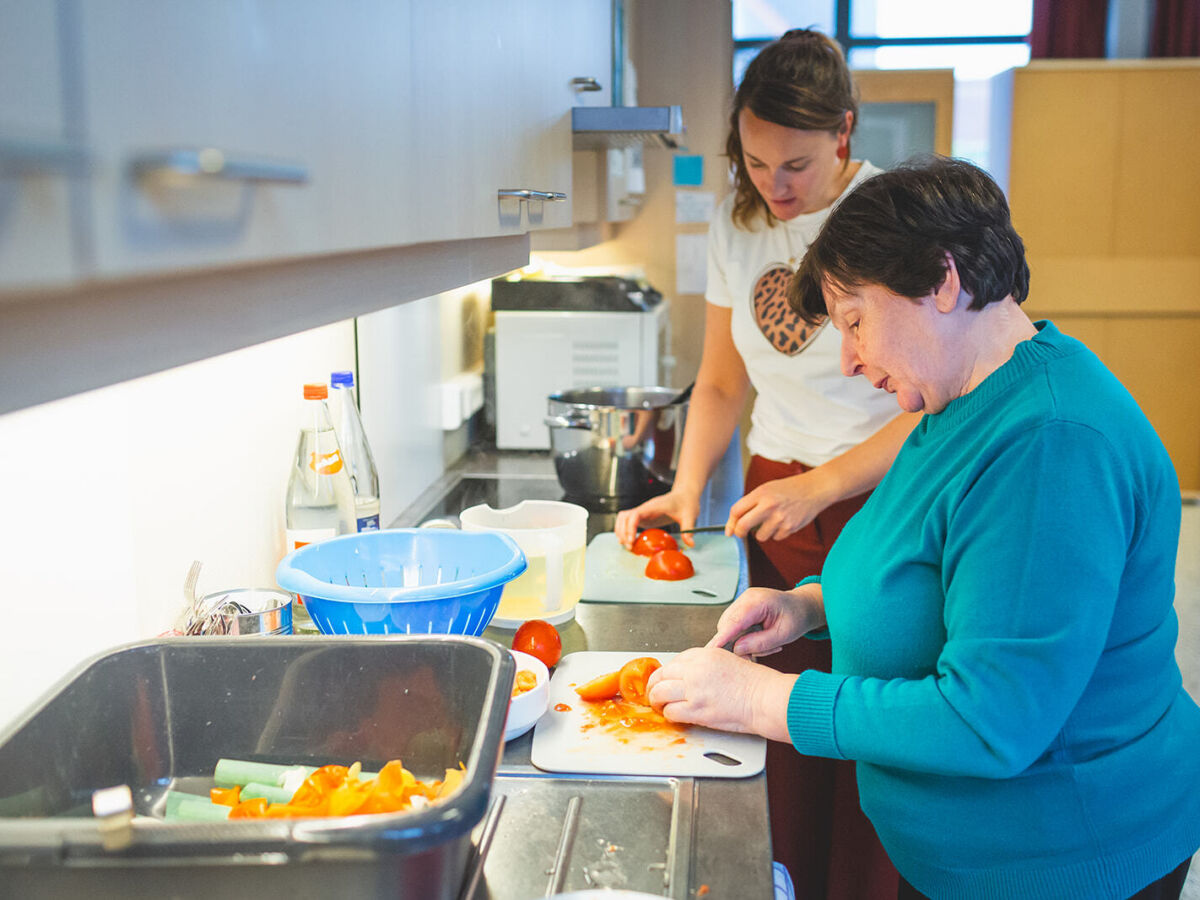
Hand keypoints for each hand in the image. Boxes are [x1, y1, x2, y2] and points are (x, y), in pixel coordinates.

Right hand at [614, 490, 700, 548]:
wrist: (685, 495)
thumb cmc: (687, 503)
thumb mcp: (690, 516)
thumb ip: (688, 530)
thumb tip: (690, 544)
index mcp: (654, 507)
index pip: (635, 514)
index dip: (630, 527)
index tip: (632, 540)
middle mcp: (645, 509)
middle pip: (624, 516)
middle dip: (623, 532)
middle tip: (630, 547)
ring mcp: (643, 513)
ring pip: (622, 518)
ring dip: (621, 531)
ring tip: (627, 545)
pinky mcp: (644, 517)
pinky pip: (628, 522)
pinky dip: (625, 531)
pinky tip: (631, 541)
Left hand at [646, 647, 797, 741]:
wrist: (765, 698)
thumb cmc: (755, 683)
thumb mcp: (728, 661)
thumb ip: (706, 666)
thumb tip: (690, 676)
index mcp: (704, 655)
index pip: (674, 661)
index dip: (666, 673)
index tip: (664, 680)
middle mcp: (695, 669)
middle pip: (661, 676)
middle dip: (654, 686)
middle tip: (654, 693)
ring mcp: (694, 690)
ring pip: (660, 694)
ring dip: (657, 701)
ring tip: (659, 706)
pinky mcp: (696, 710)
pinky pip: (671, 712)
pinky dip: (669, 715)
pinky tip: (673, 715)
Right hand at [706, 584, 823, 656]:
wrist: (802, 606)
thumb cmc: (797, 616)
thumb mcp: (784, 634)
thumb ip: (760, 642)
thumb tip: (738, 649)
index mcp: (757, 601)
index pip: (733, 622)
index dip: (721, 638)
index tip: (710, 651)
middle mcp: (746, 598)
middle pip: (728, 626)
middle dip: (737, 644)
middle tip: (755, 657)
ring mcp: (742, 602)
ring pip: (730, 628)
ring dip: (743, 642)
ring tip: (767, 645)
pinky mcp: (742, 609)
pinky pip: (735, 627)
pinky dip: (744, 638)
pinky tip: (762, 640)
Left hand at [725, 471, 834, 541]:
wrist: (814, 489)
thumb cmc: (787, 489)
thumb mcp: (766, 489)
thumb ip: (750, 504)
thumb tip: (734, 525)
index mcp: (760, 493)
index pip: (736, 510)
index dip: (730, 523)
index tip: (729, 531)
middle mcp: (769, 505)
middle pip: (743, 526)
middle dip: (739, 533)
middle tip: (741, 533)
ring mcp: (780, 518)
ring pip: (759, 536)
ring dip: (762, 533)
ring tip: (772, 521)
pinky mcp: (790, 528)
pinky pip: (775, 538)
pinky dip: (777, 533)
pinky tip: (784, 522)